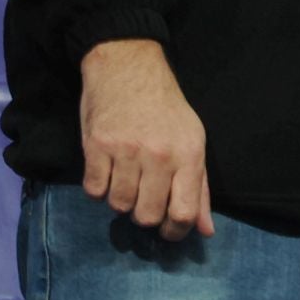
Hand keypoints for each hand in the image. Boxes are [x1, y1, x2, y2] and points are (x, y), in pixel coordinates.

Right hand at [79, 38, 213, 240]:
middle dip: (145, 216)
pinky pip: (93, 191)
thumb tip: (206, 231)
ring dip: (121, 199)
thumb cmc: (165, 108)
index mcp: (189, 154)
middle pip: (147, 216)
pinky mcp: (96, 146)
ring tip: (126, 178)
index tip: (168, 231)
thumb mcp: (192, 141)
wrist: (129, 68)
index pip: (183, 212)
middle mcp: (159, 154)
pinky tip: (107, 171)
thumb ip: (199, 188)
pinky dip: (98, 189)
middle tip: (144, 199)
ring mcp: (126, 151)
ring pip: (118, 205)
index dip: (175, 231)